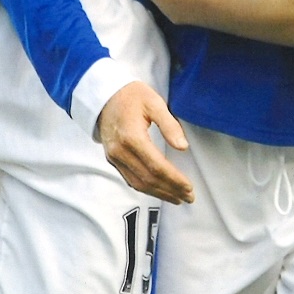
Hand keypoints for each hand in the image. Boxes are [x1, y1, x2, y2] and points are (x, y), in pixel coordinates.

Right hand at [97, 81, 193, 203]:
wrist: (103, 95)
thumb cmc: (131, 95)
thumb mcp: (154, 102)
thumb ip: (169, 125)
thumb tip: (183, 147)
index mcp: (132, 137)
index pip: (156, 166)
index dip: (174, 180)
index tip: (189, 187)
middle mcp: (120, 151)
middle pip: (148, 179)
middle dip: (170, 190)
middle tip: (189, 197)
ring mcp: (114, 157)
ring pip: (138, 183)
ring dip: (159, 193)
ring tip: (177, 198)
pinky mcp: (112, 159)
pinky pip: (129, 179)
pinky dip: (146, 188)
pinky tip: (158, 190)